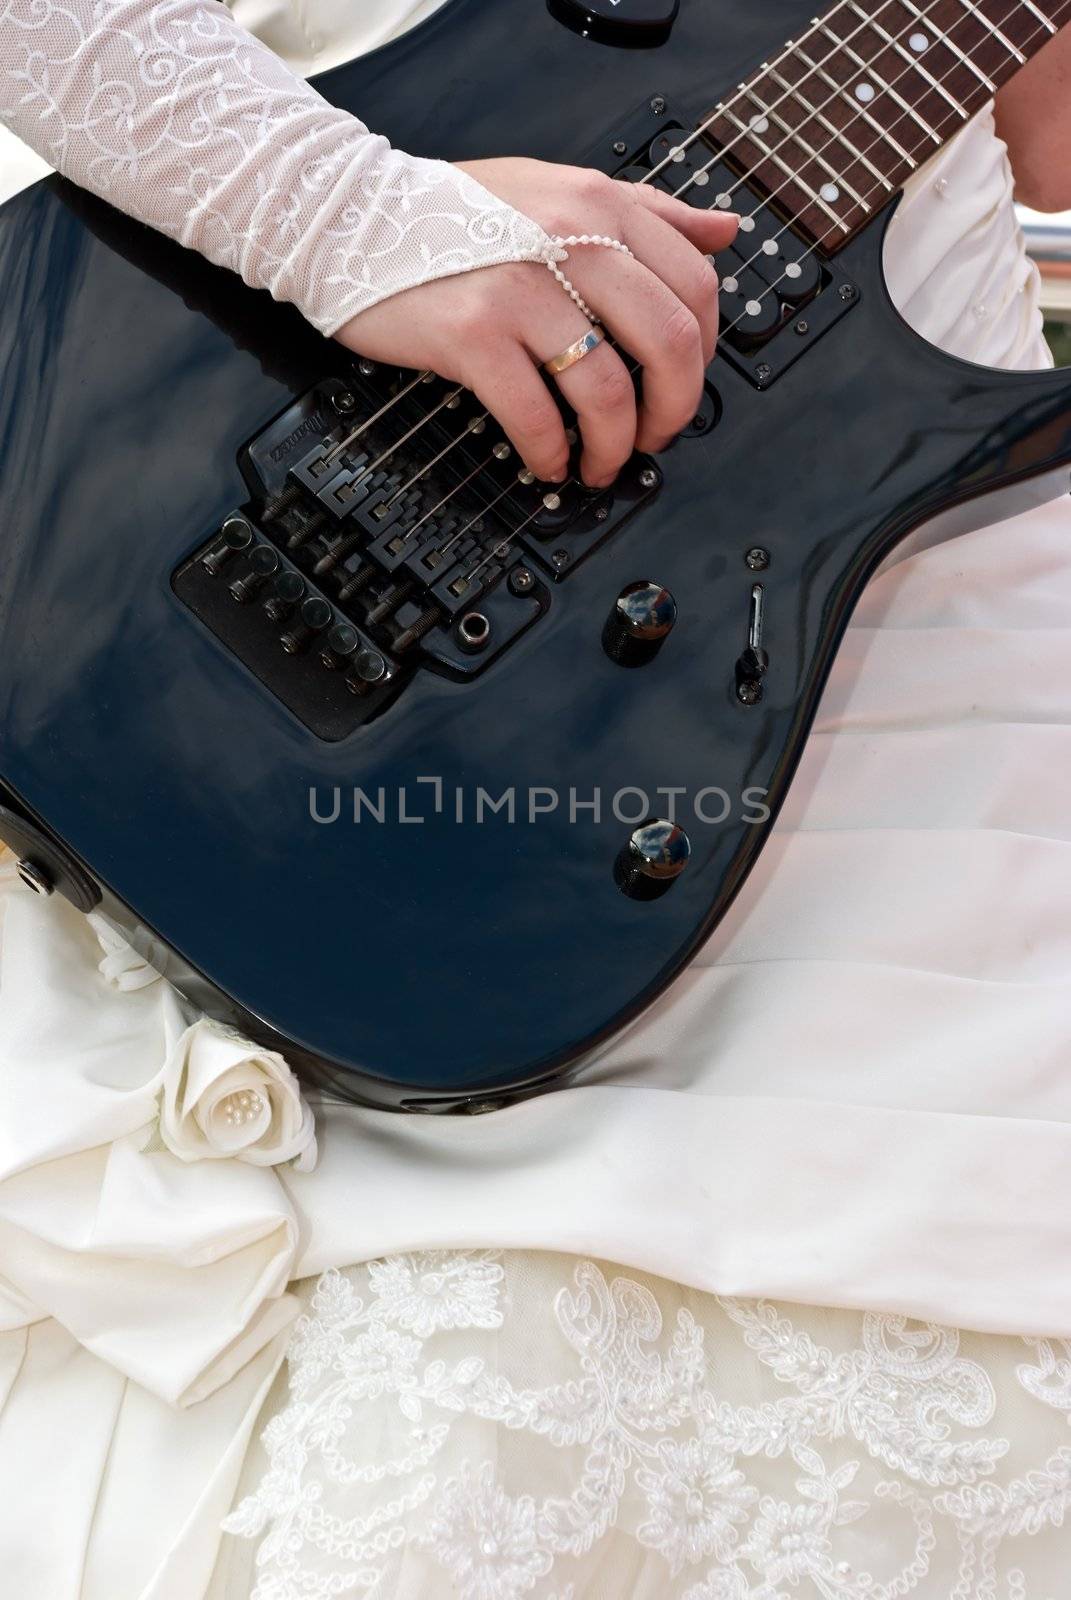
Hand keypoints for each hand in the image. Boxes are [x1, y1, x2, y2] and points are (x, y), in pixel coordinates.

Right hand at [333, 157, 737, 487]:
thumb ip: (649, 211)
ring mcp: (521, 287)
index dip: (703, 356)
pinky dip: (550, 453)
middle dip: (673, 411)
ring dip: (613, 446)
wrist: (354, 218)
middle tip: (654, 437)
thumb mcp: (562, 189)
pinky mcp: (473, 334)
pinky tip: (547, 461)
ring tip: (598, 462)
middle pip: (667, 344)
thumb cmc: (459, 215)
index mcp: (602, 205)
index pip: (695, 287)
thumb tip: (726, 231)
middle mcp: (571, 238)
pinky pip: (535, 415)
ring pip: (608, 390)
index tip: (680, 386)